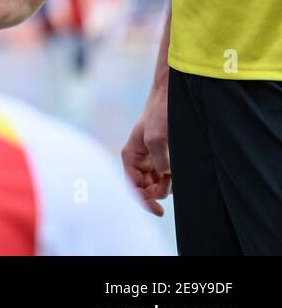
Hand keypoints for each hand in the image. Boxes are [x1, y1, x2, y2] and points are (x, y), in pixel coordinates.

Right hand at [121, 86, 171, 215]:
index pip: (132, 186)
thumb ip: (159, 159)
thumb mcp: (158, 136)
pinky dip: (170, 178)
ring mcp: (149, 157)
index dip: (143, 201)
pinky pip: (163, 175)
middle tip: (171, 187)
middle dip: (156, 192)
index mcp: (131, 155)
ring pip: (154, 183)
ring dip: (165, 185)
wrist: (170, 95)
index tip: (159, 211)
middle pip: (143, 188)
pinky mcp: (160, 155)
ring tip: (177, 175)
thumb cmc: (161, 112)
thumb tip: (165, 176)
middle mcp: (137, 158)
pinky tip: (177, 172)